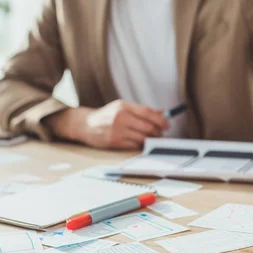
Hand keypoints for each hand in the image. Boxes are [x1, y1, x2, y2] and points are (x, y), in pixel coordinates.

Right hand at [46, 100, 168, 149]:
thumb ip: (142, 110)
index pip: (148, 113)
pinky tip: (140, 143)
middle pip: (147, 127)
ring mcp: (116, 131)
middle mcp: (120, 117)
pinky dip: (140, 145)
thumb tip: (162, 112)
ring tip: (152, 138)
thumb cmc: (107, 115)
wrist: (85, 124)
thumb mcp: (122, 107)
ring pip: (142, 138)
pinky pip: (134, 146)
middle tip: (161, 133)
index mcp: (124, 106)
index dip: (161, 120)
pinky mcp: (113, 142)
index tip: (167, 124)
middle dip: (158, 132)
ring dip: (150, 140)